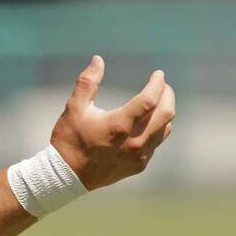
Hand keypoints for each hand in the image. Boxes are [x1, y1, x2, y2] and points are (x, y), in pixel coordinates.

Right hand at [49, 55, 174, 190]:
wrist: (67, 175)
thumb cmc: (69, 138)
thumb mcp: (74, 107)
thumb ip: (88, 82)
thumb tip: (98, 59)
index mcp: (119, 125)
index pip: (149, 100)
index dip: (157, 84)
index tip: (158, 74)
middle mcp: (134, 142)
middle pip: (165, 114)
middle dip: (167, 95)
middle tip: (163, 85)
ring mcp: (139, 156)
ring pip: (164, 129)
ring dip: (165, 111)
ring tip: (159, 100)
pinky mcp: (139, 165)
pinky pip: (156, 143)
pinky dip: (158, 128)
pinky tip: (150, 121)